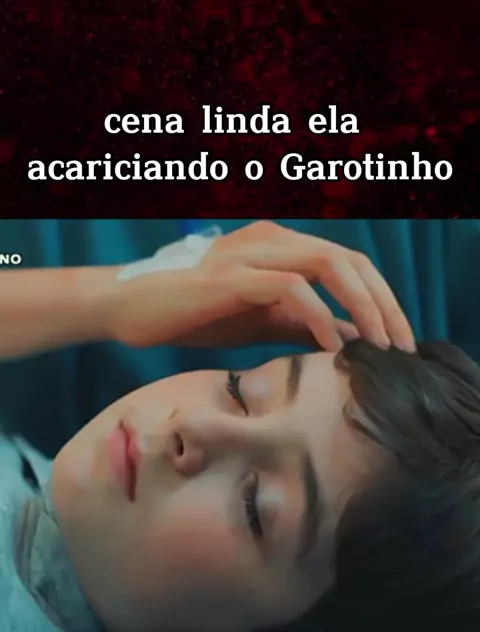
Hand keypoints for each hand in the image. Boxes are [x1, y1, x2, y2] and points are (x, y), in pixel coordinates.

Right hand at [112, 221, 414, 351]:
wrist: (129, 308)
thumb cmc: (192, 314)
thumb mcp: (260, 321)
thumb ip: (303, 325)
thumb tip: (350, 340)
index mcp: (283, 247)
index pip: (351, 265)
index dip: (382, 300)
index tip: (397, 341)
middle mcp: (273, 240)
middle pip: (351, 261)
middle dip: (384, 304)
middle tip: (401, 348)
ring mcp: (252, 254)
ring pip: (329, 265)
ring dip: (362, 307)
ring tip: (377, 347)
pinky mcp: (231, 277)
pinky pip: (289, 289)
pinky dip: (318, 316)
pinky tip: (331, 346)